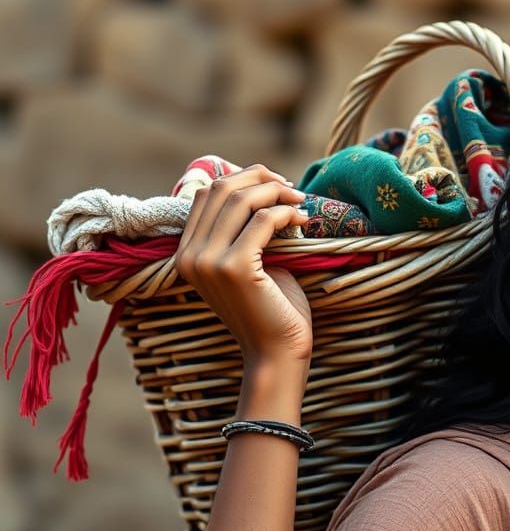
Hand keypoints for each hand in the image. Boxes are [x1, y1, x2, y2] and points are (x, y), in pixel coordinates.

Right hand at [174, 164, 313, 364]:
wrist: (277, 352)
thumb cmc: (272, 310)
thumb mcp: (250, 263)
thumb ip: (244, 231)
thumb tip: (261, 188)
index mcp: (187, 253)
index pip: (207, 194)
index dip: (242, 179)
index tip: (275, 186)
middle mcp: (190, 255)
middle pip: (222, 189)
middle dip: (260, 178)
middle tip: (291, 187)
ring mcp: (208, 261)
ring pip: (241, 200)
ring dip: (276, 193)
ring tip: (299, 201)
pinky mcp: (234, 267)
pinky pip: (263, 220)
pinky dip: (285, 213)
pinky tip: (302, 219)